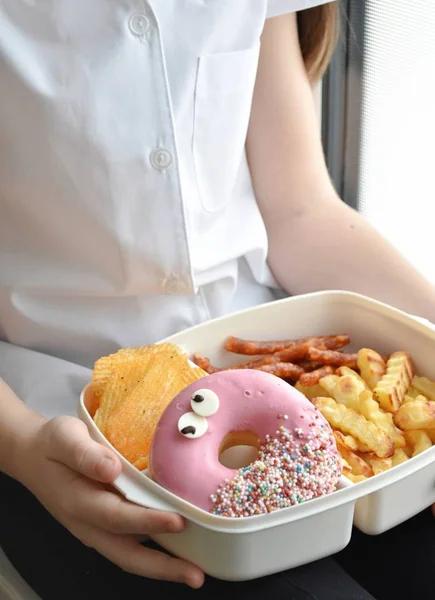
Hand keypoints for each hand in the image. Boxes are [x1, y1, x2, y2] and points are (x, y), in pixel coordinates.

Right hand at [17, 416, 204, 587]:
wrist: (33, 456)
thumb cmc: (52, 444)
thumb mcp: (64, 437)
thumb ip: (85, 453)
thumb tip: (111, 468)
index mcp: (79, 502)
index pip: (117, 517)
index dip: (147, 521)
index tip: (177, 522)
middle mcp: (88, 523)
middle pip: (127, 554)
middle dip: (162, 567)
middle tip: (195, 576)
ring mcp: (96, 528)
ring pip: (130, 555)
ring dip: (162, 567)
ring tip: (195, 572)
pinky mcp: (104, 525)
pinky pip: (131, 543)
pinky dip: (155, 551)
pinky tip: (179, 547)